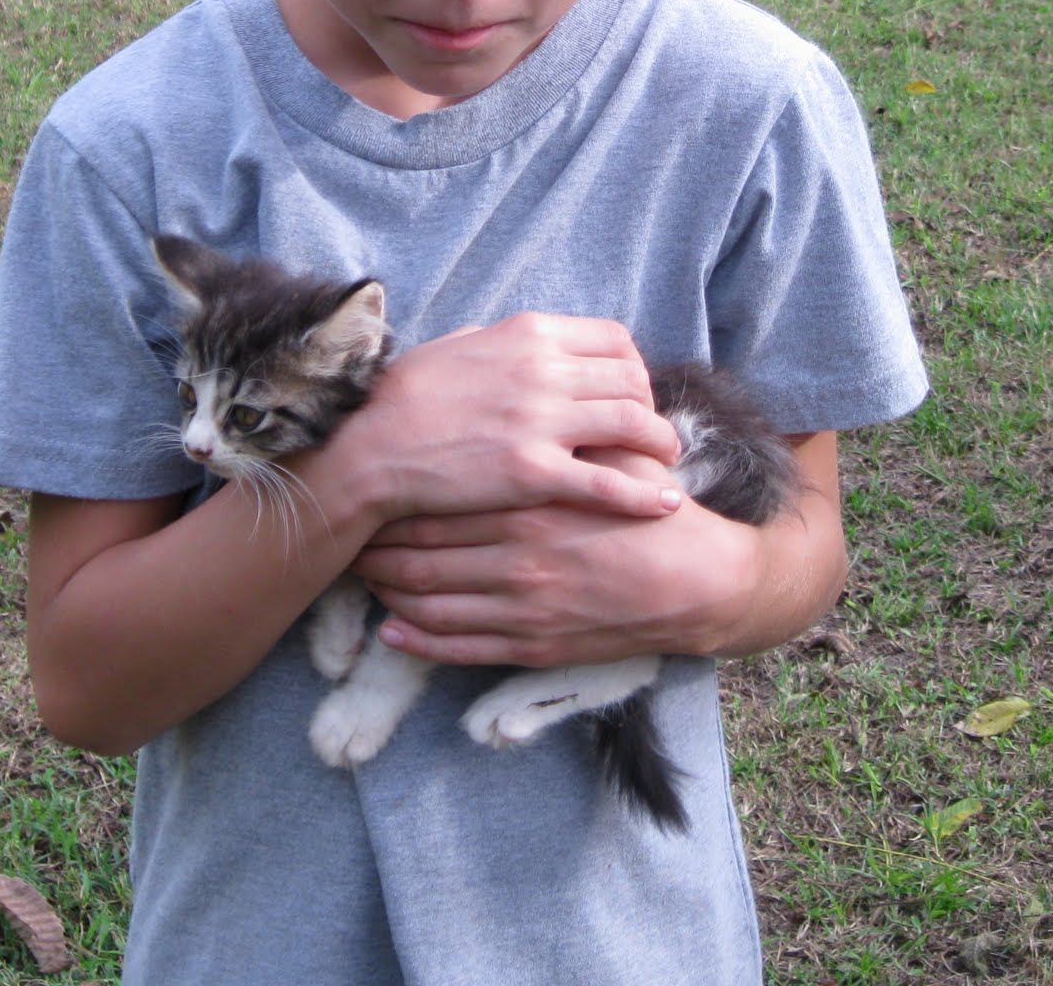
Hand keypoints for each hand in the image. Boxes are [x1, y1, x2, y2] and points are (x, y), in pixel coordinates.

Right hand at [338, 313, 683, 525]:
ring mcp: (541, 422)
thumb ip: (502, 341)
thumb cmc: (405, 398)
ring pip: (633, 424)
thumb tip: (527, 342)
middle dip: (651, 405)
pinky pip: (610, 482)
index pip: (614, 338)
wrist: (371, 447)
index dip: (632, 366)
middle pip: (632, 380)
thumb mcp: (457, 346)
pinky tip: (666, 503)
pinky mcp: (534, 473)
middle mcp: (544, 370)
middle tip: (649, 431)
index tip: (629, 390)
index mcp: (528, 334)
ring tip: (665, 461)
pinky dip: (646, 493)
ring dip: (660, 443)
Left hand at [354, 432, 846, 667]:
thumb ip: (562, 439)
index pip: (444, 501)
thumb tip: (514, 404)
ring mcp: (523, 608)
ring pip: (431, 601)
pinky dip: (419, 641)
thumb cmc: (651, 516)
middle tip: (353, 530)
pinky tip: (391, 631)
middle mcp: (520, 557)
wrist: (698, 584)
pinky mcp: (532, 646)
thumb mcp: (609, 461)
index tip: (379, 484)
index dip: (402, 497)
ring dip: (390, 589)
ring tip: (363, 574)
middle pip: (425, 551)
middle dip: (383, 543)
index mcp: (534, 503)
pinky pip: (460, 648)